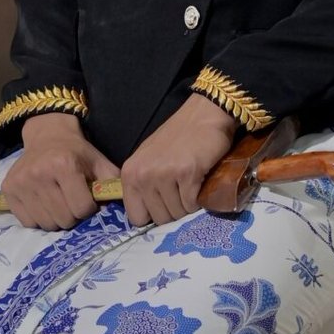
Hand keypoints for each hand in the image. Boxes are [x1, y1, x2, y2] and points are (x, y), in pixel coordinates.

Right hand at [2, 113, 119, 229]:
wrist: (48, 136)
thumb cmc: (77, 153)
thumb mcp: (99, 162)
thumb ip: (112, 184)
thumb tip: (121, 208)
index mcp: (64, 165)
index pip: (82, 209)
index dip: (88, 207)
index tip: (86, 198)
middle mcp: (40, 173)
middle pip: (64, 219)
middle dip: (72, 215)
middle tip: (72, 201)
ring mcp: (21, 183)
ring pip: (45, 223)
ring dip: (55, 218)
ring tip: (58, 202)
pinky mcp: (8, 190)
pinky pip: (27, 222)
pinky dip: (38, 218)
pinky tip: (42, 202)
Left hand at [118, 94, 237, 227]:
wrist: (204, 114)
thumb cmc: (178, 137)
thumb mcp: (149, 159)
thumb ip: (144, 184)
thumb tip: (151, 217)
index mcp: (129, 173)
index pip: (136, 217)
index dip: (152, 215)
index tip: (164, 205)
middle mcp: (143, 175)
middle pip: (160, 218)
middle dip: (174, 210)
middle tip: (182, 191)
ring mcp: (164, 174)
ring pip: (178, 213)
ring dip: (188, 204)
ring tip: (192, 184)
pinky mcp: (187, 174)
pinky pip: (193, 204)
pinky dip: (200, 198)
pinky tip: (200, 181)